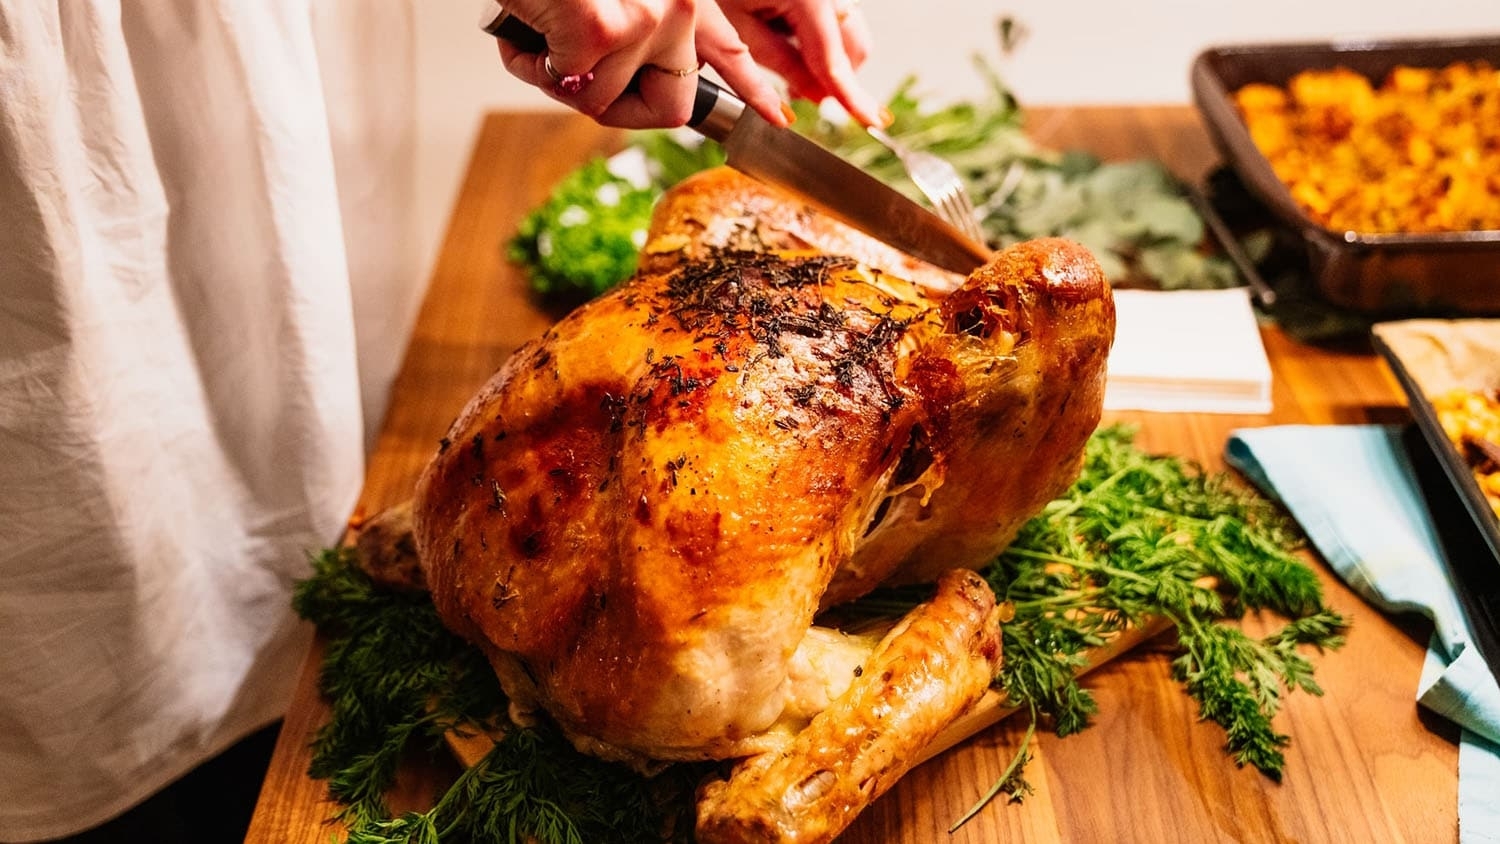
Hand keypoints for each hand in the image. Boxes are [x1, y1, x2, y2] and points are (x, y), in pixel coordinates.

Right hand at [495, 0, 789, 128]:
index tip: (779, 117)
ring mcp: (644, 20)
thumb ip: (634, 38)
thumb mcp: (612, 3)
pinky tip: (524, 28)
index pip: (731, 53)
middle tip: (577, 79)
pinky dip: (530, 65)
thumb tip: (619, 88)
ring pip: (601, 101)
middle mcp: (675, 5)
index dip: (751, 91)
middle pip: (671, 107)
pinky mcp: (601, 30)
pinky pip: (562, 85)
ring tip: (537, 31)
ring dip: (556, 79)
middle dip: (619, 110)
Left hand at [713, 0, 885, 126]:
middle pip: (853, 45)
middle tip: (798, 95)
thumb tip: (817, 96)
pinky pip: (835, 21)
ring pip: (849, 34)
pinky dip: (820, 42)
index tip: (870, 120)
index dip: (850, 95)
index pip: (834, 58)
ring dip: (828, 61)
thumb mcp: (741, 32)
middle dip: (836, 79)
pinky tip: (788, 42)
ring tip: (787, 67)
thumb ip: (785, 66)